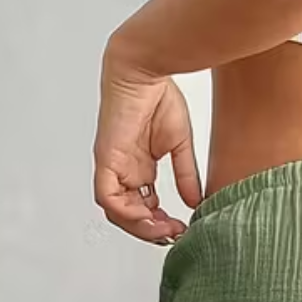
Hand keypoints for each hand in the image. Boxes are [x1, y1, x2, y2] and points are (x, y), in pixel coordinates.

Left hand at [93, 40, 202, 245]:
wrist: (145, 68)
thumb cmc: (159, 95)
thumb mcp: (179, 145)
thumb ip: (185, 176)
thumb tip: (195, 203)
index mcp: (138, 167)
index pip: (144, 207)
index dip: (160, 223)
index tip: (180, 228)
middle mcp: (124, 170)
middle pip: (130, 215)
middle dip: (152, 230)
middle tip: (174, 234)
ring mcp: (113, 166)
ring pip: (118, 212)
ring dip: (140, 227)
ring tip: (164, 230)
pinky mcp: (106, 159)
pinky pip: (107, 197)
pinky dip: (126, 213)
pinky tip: (148, 217)